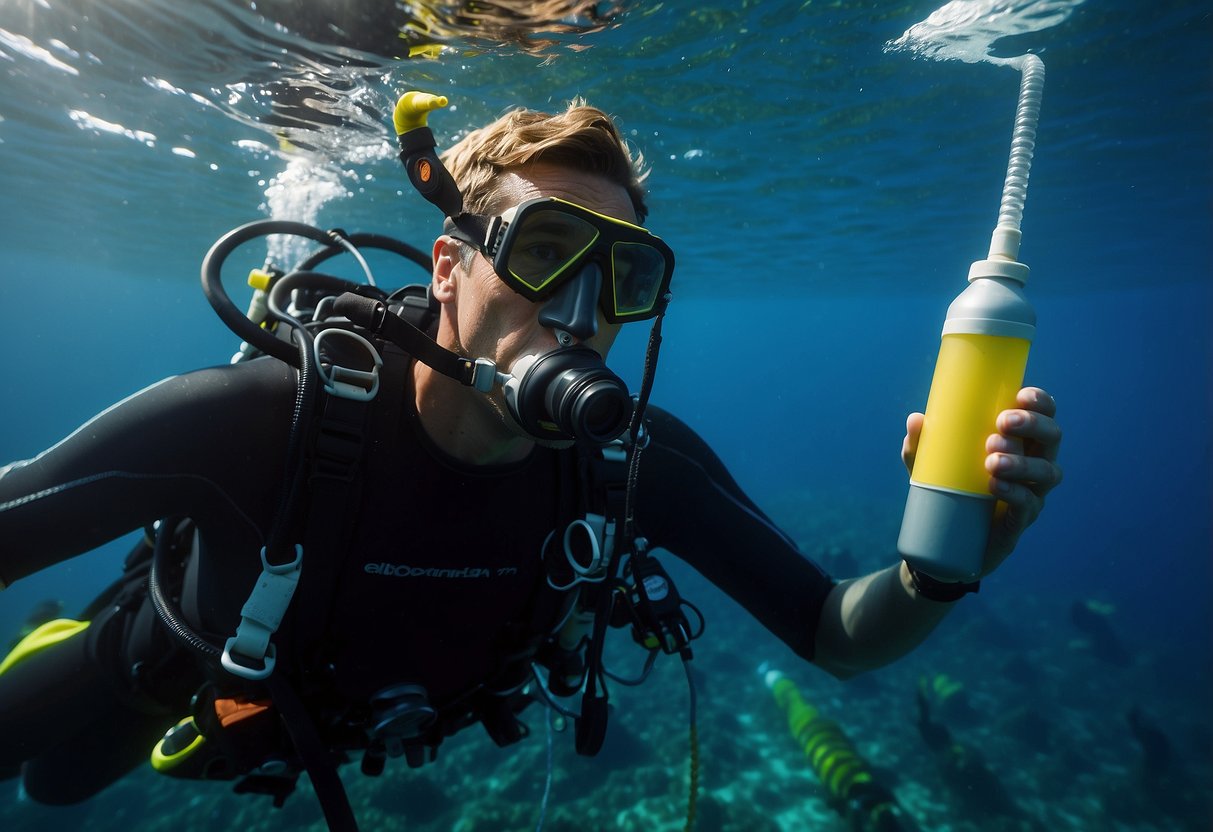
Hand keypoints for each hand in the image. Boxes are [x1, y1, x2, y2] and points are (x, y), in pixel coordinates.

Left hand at [901, 387, 1062, 575]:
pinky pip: (1029, 505)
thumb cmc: (946, 489)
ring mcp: (1032, 494)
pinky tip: (995, 486)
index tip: (1019, 396)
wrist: (944, 542)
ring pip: (1047, 472)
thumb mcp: (928, 466)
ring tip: (991, 460)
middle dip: (1032, 426)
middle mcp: (1034, 464)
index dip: (1039, 402)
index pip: (1043, 414)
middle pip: (1052, 438)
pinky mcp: (1021, 521)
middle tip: (1002, 424)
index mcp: (1019, 442)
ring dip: (1022, 462)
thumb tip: (916, 419)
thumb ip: (921, 444)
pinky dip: (1015, 493)